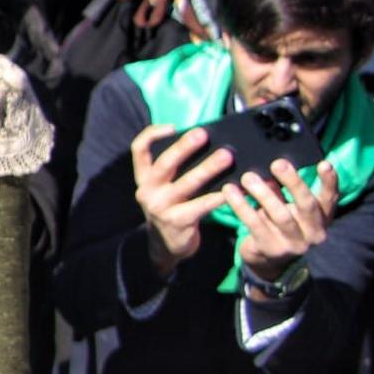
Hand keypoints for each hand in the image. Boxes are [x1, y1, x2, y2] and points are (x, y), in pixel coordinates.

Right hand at [131, 124, 235, 275]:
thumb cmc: (172, 209)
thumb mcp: (164, 189)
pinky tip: (234, 189)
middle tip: (204, 134)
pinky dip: (219, 196)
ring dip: (208, 168)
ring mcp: (160, 207)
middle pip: (165, 163)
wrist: (166, 246)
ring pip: (187, 183)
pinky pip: (201, 205)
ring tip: (227, 157)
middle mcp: (147, 190)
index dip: (152, 134)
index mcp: (144, 178)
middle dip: (184, 146)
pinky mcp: (177, 221)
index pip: (139, 150)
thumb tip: (206, 146)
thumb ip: (175, 171)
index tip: (172, 127)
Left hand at [229, 159, 337, 281]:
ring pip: (280, 215)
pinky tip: (230, 192)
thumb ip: (282, 190)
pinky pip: (255, 224)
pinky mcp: (272, 250)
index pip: (330, 199)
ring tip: (248, 177)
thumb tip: (272, 167)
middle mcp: (314, 233)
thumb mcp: (284, 206)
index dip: (330, 182)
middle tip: (277, 163)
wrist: (266, 261)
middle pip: (307, 205)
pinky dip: (242, 206)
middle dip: (293, 182)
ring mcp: (295, 245)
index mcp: (322, 219)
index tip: (325, 164)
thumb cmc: (277, 224)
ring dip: (263, 193)